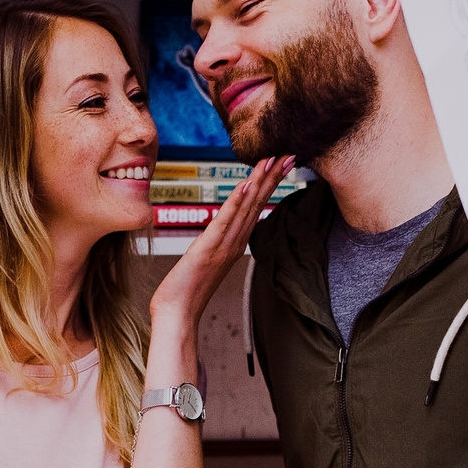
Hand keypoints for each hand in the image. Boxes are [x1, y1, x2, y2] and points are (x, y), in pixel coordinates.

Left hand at [149, 157, 292, 334]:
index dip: (270, 184)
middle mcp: (235, 242)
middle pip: (258, 204)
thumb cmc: (188, 290)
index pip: (257, 207)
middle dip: (273, 177)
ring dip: (260, 183)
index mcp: (235, 243)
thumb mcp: (208, 260)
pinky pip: (225, 222)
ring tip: (272, 161)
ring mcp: (224, 245)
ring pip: (246, 209)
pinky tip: (245, 185)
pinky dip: (235, 203)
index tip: (282, 163)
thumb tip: (225, 229)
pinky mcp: (208, 248)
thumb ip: (219, 243)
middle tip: (288, 154)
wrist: (178, 313)